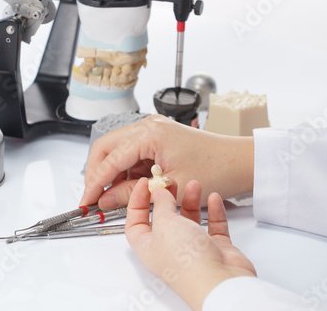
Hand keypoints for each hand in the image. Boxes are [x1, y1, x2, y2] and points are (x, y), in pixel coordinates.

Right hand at [81, 115, 253, 208]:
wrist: (240, 162)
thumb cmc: (215, 169)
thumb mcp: (169, 187)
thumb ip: (132, 193)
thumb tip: (105, 200)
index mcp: (150, 133)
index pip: (109, 158)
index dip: (94, 183)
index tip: (86, 201)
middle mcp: (148, 125)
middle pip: (107, 147)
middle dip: (98, 173)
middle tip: (94, 197)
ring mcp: (154, 129)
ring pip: (118, 149)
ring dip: (114, 172)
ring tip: (117, 196)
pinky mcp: (160, 136)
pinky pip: (133, 151)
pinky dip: (128, 169)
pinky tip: (133, 186)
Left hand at [125, 178, 255, 310]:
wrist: (220, 282)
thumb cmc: (187, 263)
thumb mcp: (164, 224)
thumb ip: (161, 204)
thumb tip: (159, 192)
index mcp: (148, 247)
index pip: (135, 222)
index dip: (137, 202)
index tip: (146, 183)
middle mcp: (169, 249)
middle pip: (164, 218)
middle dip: (167, 198)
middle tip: (171, 181)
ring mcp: (193, 249)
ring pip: (189, 220)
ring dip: (191, 201)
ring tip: (194, 184)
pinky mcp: (215, 249)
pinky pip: (213, 226)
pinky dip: (213, 211)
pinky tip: (213, 198)